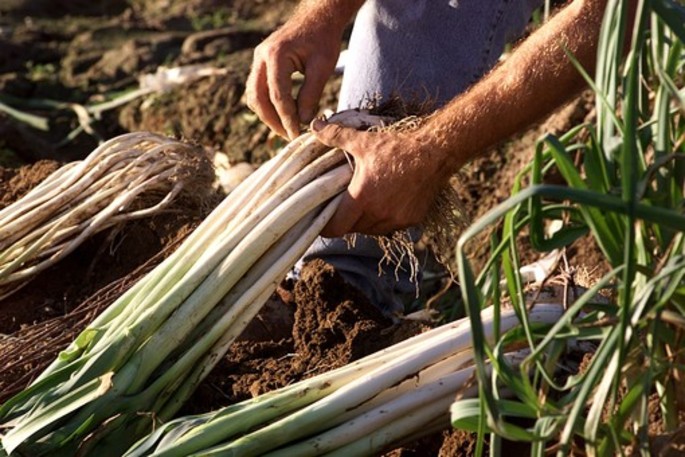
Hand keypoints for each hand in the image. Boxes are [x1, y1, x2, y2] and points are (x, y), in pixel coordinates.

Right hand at [245, 14, 341, 139]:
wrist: (318, 18)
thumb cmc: (323, 39)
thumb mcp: (322, 68)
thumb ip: (311, 95)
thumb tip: (303, 121)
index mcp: (276, 55)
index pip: (277, 95)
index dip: (286, 118)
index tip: (295, 134)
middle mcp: (261, 57)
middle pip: (258, 97)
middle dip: (272, 120)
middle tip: (288, 136)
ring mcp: (258, 59)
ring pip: (253, 95)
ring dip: (266, 114)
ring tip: (285, 128)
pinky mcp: (261, 63)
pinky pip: (257, 89)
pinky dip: (266, 104)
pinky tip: (282, 114)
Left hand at [312, 119, 451, 236]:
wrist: (436, 152)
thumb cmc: (398, 147)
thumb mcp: (363, 141)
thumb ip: (336, 136)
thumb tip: (314, 126)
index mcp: (362, 198)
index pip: (336, 228)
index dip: (326, 226)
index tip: (322, 218)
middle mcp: (379, 215)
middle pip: (353, 229)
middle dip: (345, 220)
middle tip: (342, 206)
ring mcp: (396, 220)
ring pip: (372, 230)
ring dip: (365, 221)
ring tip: (363, 203)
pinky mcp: (411, 220)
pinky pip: (390, 227)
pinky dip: (384, 219)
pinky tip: (384, 203)